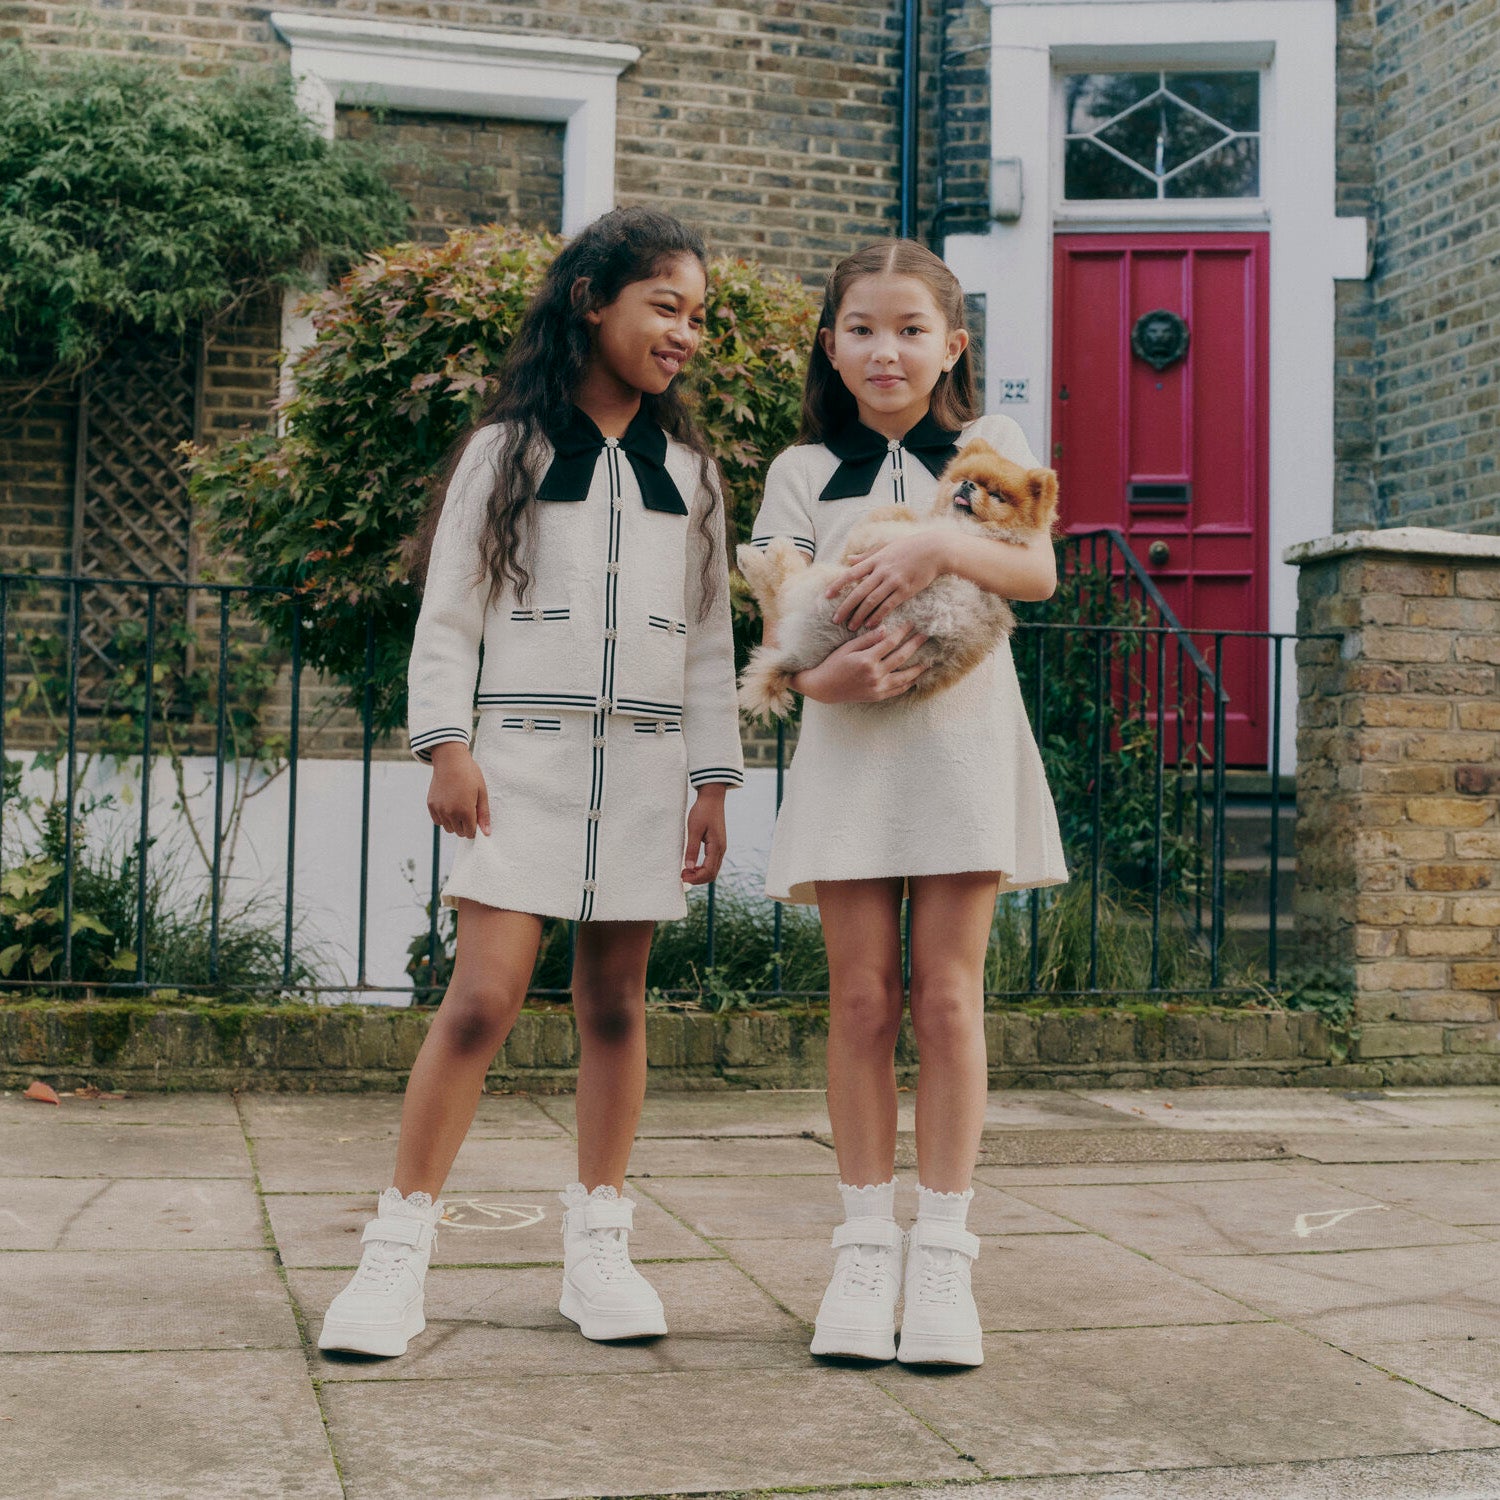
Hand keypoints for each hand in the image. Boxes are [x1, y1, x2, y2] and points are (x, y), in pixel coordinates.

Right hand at [427, 742, 490, 837]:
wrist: (450, 760)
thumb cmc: (470, 775)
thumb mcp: (482, 793)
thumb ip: (484, 814)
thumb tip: (487, 833)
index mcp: (465, 811)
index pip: (470, 833)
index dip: (475, 828)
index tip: (476, 819)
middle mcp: (450, 813)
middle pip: (459, 832)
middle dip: (465, 826)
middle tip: (468, 811)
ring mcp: (439, 809)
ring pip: (448, 828)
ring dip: (454, 822)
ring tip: (459, 807)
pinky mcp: (431, 805)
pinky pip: (438, 821)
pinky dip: (444, 817)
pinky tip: (449, 805)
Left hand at [683, 785, 727, 883]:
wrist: (712, 798)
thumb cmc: (702, 812)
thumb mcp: (694, 830)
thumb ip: (692, 849)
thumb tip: (688, 867)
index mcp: (716, 847)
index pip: (708, 871)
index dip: (695, 878)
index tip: (682, 876)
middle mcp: (721, 849)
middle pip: (712, 874)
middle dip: (697, 879)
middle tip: (682, 875)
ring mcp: (721, 848)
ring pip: (713, 870)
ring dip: (700, 874)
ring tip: (685, 871)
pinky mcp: (718, 845)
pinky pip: (712, 863)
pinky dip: (703, 868)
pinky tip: (692, 865)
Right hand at [793, 624, 929, 703]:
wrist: (824, 688)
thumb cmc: (833, 664)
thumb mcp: (847, 648)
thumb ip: (868, 639)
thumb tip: (886, 629)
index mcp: (866, 659)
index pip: (891, 642)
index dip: (903, 631)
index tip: (912, 623)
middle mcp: (874, 674)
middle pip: (901, 656)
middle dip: (916, 645)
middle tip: (927, 635)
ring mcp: (877, 687)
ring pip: (904, 677)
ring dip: (918, 668)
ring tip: (929, 661)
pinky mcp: (877, 696)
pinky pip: (897, 690)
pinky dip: (908, 684)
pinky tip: (915, 678)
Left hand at [827, 532, 950, 630]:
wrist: (934, 550)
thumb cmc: (909, 547)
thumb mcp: (886, 546)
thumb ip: (866, 555)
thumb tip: (848, 560)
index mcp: (875, 559)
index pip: (851, 573)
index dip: (837, 585)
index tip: (827, 596)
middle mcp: (882, 571)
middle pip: (858, 592)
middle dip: (845, 607)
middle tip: (835, 620)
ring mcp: (894, 581)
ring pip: (871, 601)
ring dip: (859, 615)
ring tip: (851, 626)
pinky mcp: (906, 590)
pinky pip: (888, 606)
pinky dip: (878, 616)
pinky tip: (871, 625)